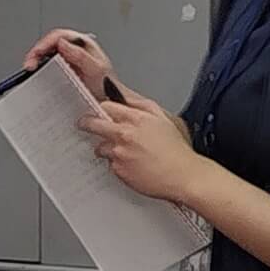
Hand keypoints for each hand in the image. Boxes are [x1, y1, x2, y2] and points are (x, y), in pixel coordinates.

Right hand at [25, 29, 114, 102]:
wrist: (108, 102)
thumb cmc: (105, 86)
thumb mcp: (96, 70)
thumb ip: (80, 56)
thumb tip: (62, 44)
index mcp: (82, 43)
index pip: (58, 36)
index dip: (44, 43)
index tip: (37, 54)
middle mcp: (74, 48)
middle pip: (49, 44)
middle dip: (36, 52)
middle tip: (30, 65)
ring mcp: (67, 59)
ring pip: (46, 53)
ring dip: (35, 60)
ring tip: (30, 69)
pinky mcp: (62, 69)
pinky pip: (47, 64)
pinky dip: (39, 69)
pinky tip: (36, 75)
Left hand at [78, 85, 205, 203]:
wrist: (183, 176)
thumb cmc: (177, 149)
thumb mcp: (164, 117)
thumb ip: (140, 104)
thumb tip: (122, 94)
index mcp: (137, 118)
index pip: (106, 106)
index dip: (102, 109)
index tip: (99, 111)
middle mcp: (124, 134)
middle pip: (92, 123)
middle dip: (87, 123)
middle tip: (85, 124)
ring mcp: (119, 153)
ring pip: (99, 146)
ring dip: (106, 147)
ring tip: (124, 151)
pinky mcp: (118, 170)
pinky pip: (109, 164)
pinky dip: (117, 163)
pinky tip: (132, 164)